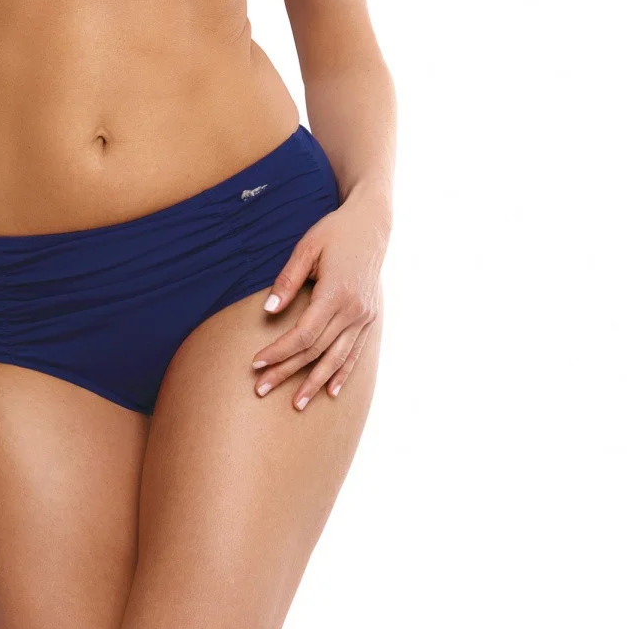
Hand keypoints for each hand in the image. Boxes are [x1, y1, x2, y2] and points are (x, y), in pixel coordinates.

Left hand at [250, 193, 386, 408]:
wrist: (372, 224)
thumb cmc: (334, 232)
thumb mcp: (307, 247)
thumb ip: (287, 280)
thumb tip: (268, 311)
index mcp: (336, 293)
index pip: (303, 334)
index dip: (279, 352)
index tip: (256, 363)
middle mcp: (354, 310)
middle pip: (316, 351)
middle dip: (287, 372)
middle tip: (261, 388)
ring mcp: (365, 317)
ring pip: (336, 358)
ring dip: (315, 382)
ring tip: (296, 403)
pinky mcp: (370, 318)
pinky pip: (355, 353)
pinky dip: (342, 373)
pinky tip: (331, 391)